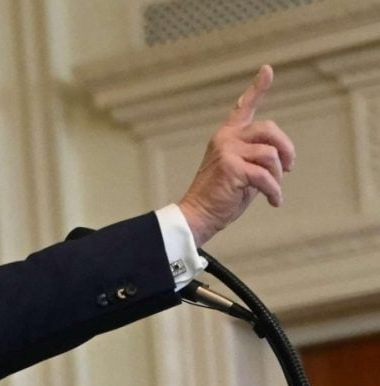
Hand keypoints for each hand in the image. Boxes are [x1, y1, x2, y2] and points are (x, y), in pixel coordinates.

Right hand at [177, 65, 295, 246]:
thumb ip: (256, 157)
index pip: (243, 107)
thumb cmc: (221, 196)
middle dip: (286, 149)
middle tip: (288, 168)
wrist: (199, 214)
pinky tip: (273, 202)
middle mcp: (225, 138)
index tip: (267, 70)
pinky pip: (266, 177)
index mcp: (227, 136)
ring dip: (277, 177)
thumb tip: (283, 159)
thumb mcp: (241, 170)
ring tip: (271, 191)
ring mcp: (227, 151)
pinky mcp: (231, 167)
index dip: (258, 87)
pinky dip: (274, 192)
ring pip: (271, 154)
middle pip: (270, 129)